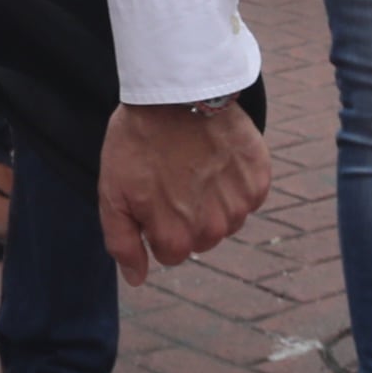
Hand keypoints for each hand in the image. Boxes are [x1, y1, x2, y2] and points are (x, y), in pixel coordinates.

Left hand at [98, 101, 270, 284]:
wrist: (176, 93)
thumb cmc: (138, 140)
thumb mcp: (112, 192)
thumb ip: (122, 242)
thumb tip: (136, 279)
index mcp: (177, 239)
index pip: (169, 253)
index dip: (156, 223)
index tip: (151, 193)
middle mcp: (214, 230)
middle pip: (199, 238)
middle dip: (184, 215)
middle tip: (170, 175)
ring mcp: (240, 206)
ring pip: (225, 218)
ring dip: (211, 198)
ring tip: (192, 161)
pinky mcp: (259, 181)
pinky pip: (247, 194)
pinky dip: (234, 179)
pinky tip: (215, 155)